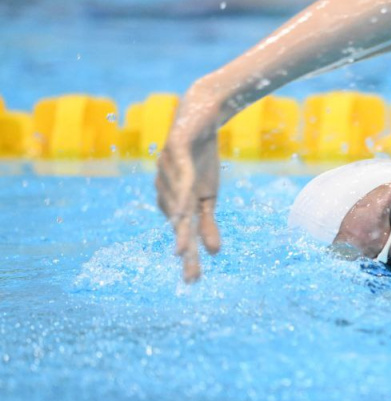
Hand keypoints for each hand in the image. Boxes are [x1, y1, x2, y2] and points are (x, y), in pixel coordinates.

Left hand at [156, 86, 222, 281]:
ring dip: (180, 229)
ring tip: (184, 252)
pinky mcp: (175, 149)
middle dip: (184, 251)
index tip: (194, 284)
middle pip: (177, 225)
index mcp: (175, 203)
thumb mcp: (209, 195)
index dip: (189, 258)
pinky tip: (182, 208)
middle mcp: (166, 190)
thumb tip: (215, 253)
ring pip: (177, 202)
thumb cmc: (201, 158)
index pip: (184, 234)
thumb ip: (207, 224)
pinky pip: (179, 174)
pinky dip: (180, 193)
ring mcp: (167, 170)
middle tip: (189, 278)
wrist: (200, 116)